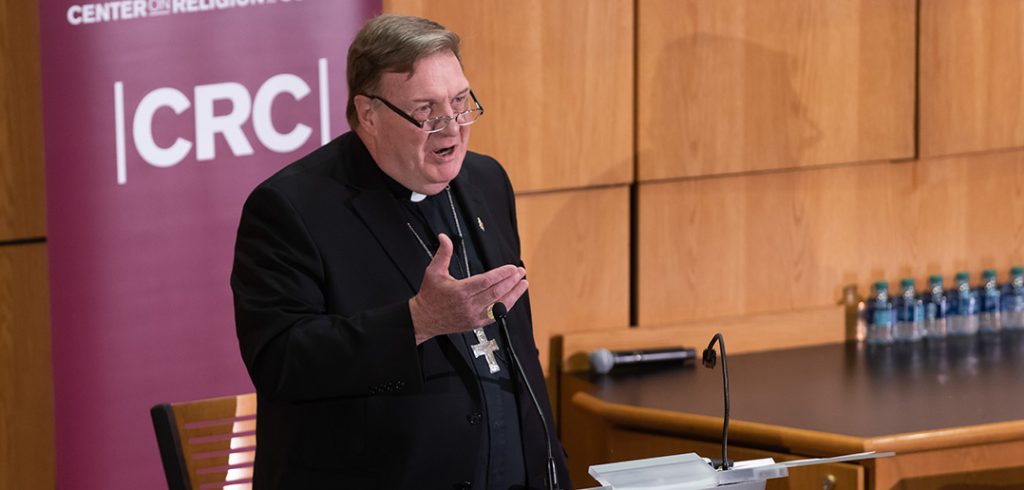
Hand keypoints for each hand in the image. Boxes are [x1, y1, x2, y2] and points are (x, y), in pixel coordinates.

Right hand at [409, 234, 527, 344]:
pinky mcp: (476, 323)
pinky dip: (507, 305)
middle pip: (497, 292)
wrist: (424, 319)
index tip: (512, 268)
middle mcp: (468, 305)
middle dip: (512, 281)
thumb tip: (444, 238)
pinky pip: (496, 315)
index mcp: (460, 291)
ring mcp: (474, 316)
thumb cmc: (430, 296)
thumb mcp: (433, 271)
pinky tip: (513, 297)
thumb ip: (443, 253)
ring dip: (514, 294)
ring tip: (523, 283)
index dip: (502, 274)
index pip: (486, 281)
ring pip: (500, 305)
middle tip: (521, 272)